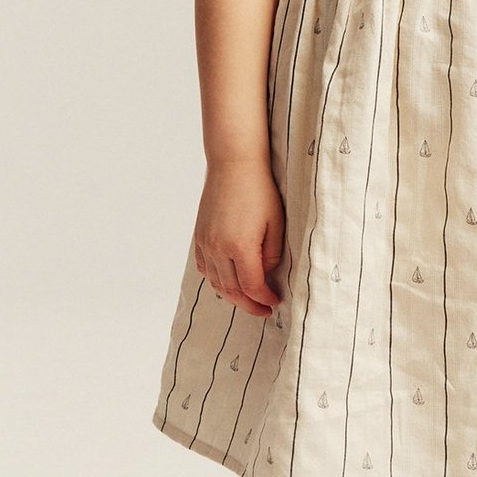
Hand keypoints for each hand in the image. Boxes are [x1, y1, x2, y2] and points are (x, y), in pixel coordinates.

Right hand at [193, 156, 286, 317]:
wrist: (234, 165)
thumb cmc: (260, 191)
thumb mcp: (276, 224)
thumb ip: (272, 255)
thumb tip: (266, 275)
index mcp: (240, 246)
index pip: (251, 286)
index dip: (264, 299)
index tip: (275, 302)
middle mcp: (218, 248)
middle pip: (231, 290)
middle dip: (249, 305)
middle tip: (264, 310)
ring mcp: (205, 243)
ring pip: (216, 282)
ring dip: (232, 296)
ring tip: (248, 300)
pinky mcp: (199, 236)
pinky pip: (205, 268)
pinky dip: (216, 280)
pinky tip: (228, 282)